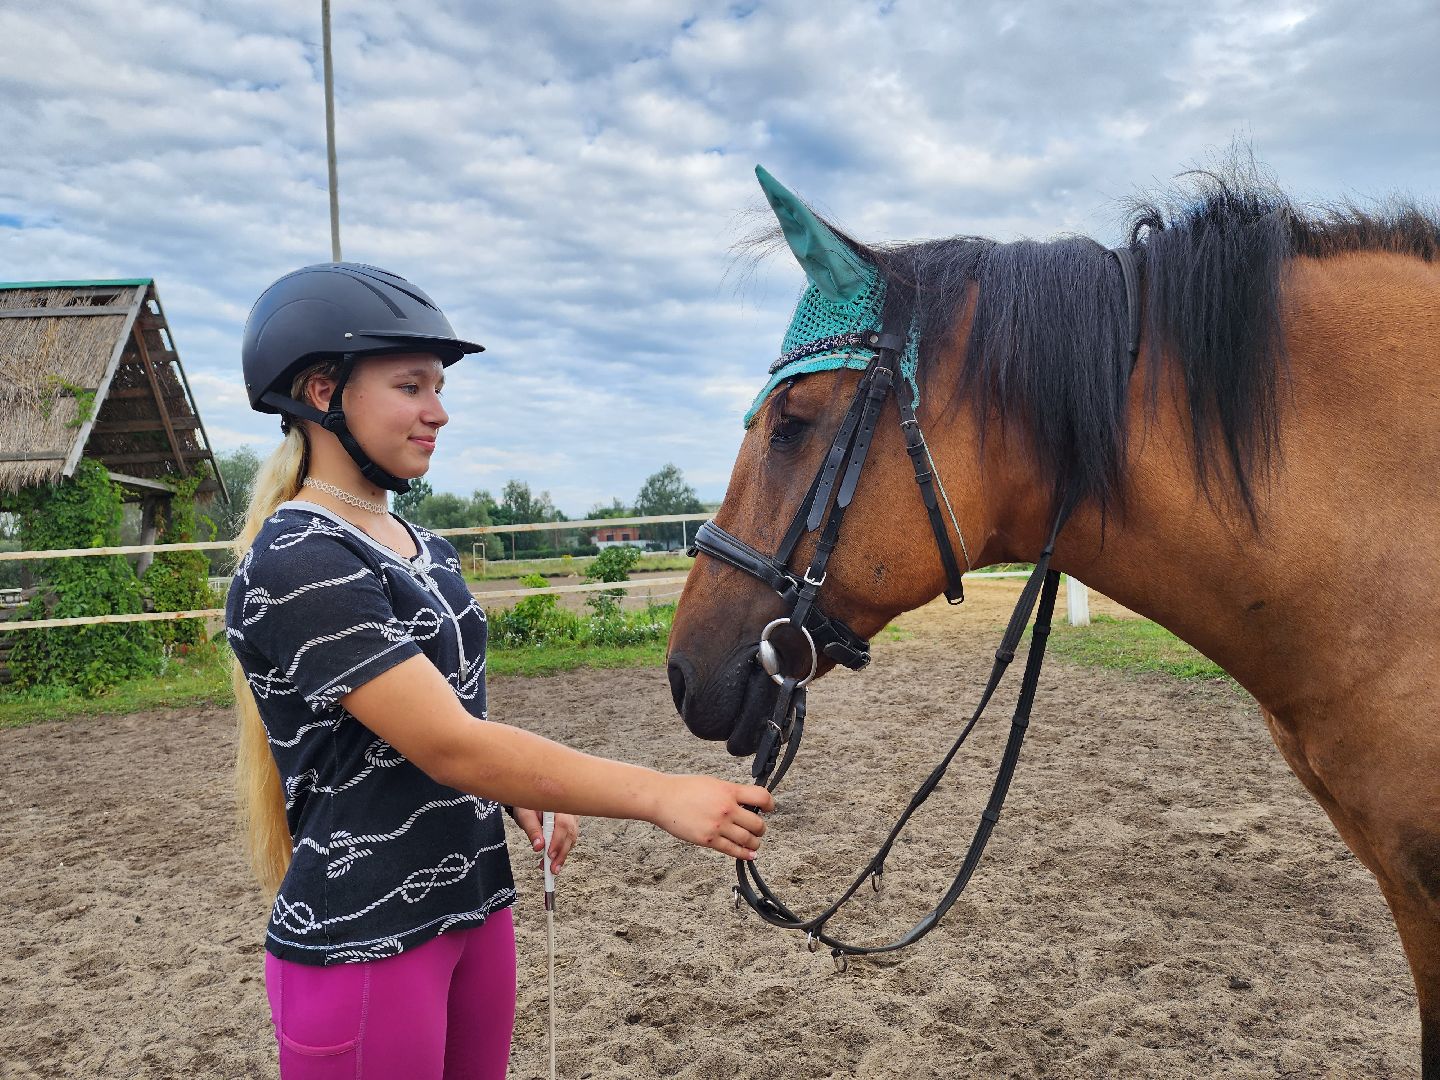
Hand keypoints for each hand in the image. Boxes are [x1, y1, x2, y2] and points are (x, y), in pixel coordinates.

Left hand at [511, 808, 579, 873]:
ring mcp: (571, 817)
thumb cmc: (528, 805)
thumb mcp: (525, 815)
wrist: (531, 800)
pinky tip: (553, 860)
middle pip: (570, 833)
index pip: (563, 824)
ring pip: (571, 838)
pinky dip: (561, 851)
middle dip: (561, 853)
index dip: (558, 841)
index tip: (550, 854)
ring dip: (562, 855)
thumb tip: (538, 846)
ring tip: (552, 868)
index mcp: (558, 804)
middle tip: (553, 868)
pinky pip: (569, 839)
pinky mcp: (571, 824)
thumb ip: (532, 829)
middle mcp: (568, 810)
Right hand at [648, 776, 774, 859]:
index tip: (769, 808)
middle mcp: (726, 808)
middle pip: (757, 823)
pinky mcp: (708, 840)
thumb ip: (730, 793)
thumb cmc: (685, 788)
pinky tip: (749, 854)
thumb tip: (746, 802)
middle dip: (761, 828)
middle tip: (758, 829)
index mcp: (728, 791)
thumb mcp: (712, 783)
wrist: (662, 798)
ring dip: (755, 843)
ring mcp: (718, 826)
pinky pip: (733, 850)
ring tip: (754, 842)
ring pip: (748, 840)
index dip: (769, 804)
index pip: (761, 797)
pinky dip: (745, 854)